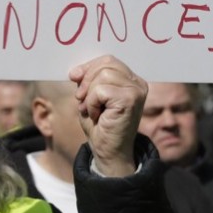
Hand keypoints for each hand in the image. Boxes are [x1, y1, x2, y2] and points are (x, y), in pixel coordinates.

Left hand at [69, 55, 147, 177]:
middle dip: (87, 80)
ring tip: (92, 109)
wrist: (108, 152)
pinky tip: (97, 115)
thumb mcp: (90, 96)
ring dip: (89, 94)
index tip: (74, 77)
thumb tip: (75, 71)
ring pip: (103, 75)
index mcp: (131, 80)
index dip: (88, 67)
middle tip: (82, 99)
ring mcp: (136, 91)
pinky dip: (92, 102)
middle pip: (106, 64)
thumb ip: (87, 80)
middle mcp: (138, 83)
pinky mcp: (130, 99)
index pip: (108, 60)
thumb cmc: (99, 125)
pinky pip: (101, 90)